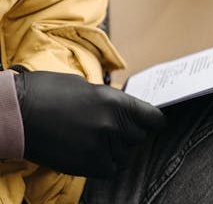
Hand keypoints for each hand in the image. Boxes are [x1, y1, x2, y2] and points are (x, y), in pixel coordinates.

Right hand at [14, 70, 164, 177]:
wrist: (15, 112)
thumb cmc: (47, 92)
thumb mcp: (86, 87)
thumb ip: (111, 100)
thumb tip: (125, 110)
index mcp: (116, 102)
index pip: (154, 119)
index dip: (153, 122)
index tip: (151, 124)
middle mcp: (113, 125)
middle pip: (139, 137)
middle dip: (128, 133)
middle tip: (109, 128)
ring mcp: (100, 147)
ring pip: (124, 154)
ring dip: (115, 148)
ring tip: (93, 137)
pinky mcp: (87, 165)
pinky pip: (110, 169)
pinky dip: (105, 163)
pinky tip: (91, 152)